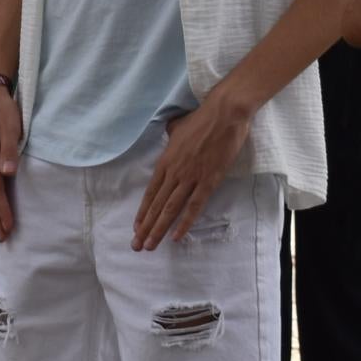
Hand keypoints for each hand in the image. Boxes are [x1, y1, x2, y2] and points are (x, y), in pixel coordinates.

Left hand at [132, 91, 254, 250]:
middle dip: (145, 227)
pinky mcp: (208, 181)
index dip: (143, 211)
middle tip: (137, 245)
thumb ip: (171, 134)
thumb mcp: (177, 126)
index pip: (151, 192)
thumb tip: (169, 132)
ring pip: (171, 209)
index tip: (136, 227)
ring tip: (150, 246)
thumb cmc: (201, 118)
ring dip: (159, 229)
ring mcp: (190, 178)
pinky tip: (176, 236)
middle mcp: (174, 172)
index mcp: (166, 161)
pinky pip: (194, 206)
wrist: (223, 114)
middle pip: (157, 205)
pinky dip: (184, 223)